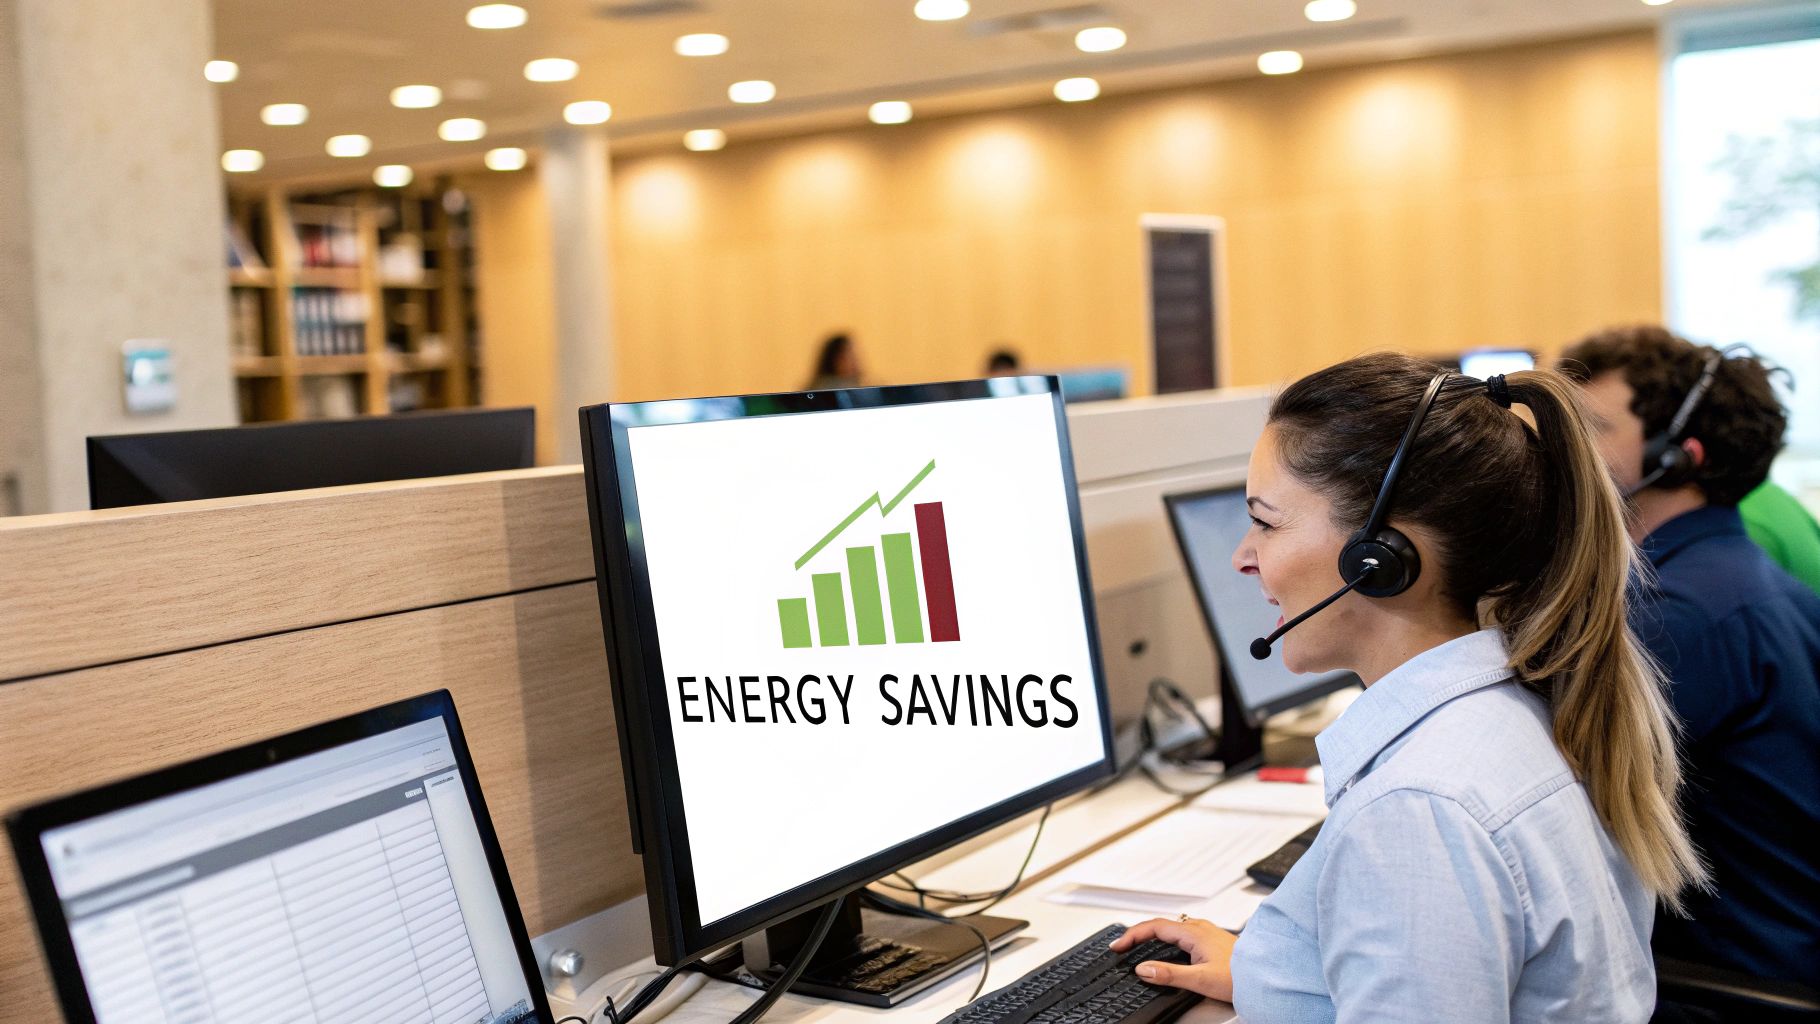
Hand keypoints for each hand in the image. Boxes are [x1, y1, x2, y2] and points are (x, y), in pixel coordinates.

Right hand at [1108, 916, 1236, 1002]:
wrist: (1266, 974)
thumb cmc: (1241, 975)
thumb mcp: (1200, 979)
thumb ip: (1170, 974)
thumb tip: (1144, 969)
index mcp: (1193, 932)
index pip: (1153, 926)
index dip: (1132, 935)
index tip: (1118, 946)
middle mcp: (1199, 928)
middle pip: (1160, 924)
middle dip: (1138, 933)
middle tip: (1123, 946)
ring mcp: (1206, 932)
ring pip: (1172, 927)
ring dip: (1152, 934)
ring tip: (1139, 944)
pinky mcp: (1212, 939)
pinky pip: (1182, 932)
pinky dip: (1166, 937)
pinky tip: (1169, 948)